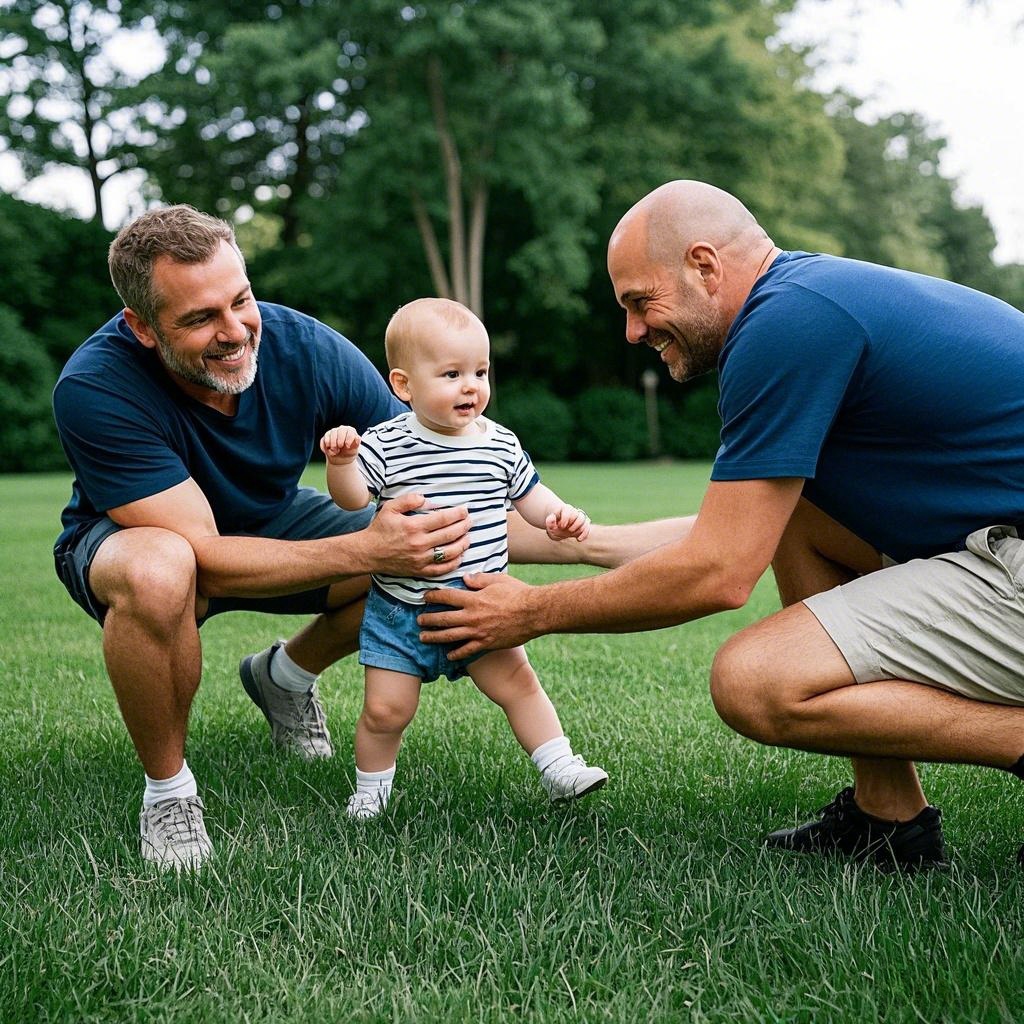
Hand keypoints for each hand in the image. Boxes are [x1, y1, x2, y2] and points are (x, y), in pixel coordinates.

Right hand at [320, 425, 360, 465]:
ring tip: (335, 451)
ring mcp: (333, 432)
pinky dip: (325, 447)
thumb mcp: (354, 450)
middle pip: (339, 431)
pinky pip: (324, 440)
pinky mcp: (326, 437)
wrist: (341, 458)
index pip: (350, 431)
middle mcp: (341, 429)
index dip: (348, 438)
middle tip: (340, 447)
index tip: (347, 446)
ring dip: (332, 444)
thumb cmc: (349, 452)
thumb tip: (358, 438)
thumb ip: (356, 444)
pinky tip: (329, 452)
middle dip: (339, 440)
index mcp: (350, 431)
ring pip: (330, 434)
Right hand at [362, 492, 470, 576]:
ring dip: (463, 544)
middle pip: (450, 534)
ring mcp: (421, 559)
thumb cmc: (380, 529)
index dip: (457, 514)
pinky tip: (460, 555)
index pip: (443, 519)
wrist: (368, 553)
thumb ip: (408, 500)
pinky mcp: (420, 571)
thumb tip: (425, 498)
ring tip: (468, 536)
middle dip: (464, 526)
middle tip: (470, 521)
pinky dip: (454, 563)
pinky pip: (442, 569)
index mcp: (414, 526)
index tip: (465, 510)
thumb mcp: (390, 508)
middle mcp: (419, 544)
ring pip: (450, 552)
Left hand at [418, 573, 536, 658]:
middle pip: (443, 619)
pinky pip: (467, 650)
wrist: (534, 613)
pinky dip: (456, 653)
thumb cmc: (518, 593)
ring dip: (434, 637)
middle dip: (428, 619)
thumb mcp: (498, 580)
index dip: (433, 596)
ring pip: (450, 636)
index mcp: (473, 599)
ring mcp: (478, 632)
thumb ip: (479, 579)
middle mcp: (472, 617)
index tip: (424, 596)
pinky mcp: (486, 643)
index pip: (446, 597)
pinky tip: (449, 655)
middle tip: (419, 620)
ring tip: (423, 637)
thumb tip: (465, 578)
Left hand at [545, 504, 590, 541]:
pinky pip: (587, 528)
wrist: (558, 529)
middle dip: (574, 525)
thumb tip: (552, 516)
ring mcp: (580, 518)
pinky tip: (578, 539)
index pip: (569, 509)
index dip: (566, 519)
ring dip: (579, 530)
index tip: (561, 526)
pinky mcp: (584, 525)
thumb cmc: (554, 527)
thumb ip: (549, 522)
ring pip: (585, 521)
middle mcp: (574, 512)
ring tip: (571, 534)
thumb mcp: (549, 526)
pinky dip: (584, 534)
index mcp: (565, 509)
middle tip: (567, 530)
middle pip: (579, 516)